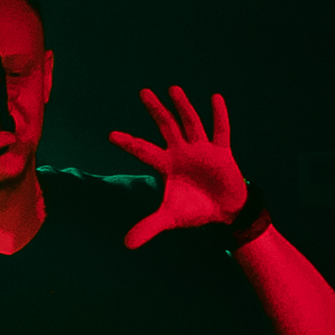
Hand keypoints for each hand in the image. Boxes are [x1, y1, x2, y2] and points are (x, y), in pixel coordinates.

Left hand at [108, 86, 249, 248]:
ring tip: (172, 89)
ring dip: (182, 107)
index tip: (110, 135)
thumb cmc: (194, 210)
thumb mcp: (170, 218)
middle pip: (165, 127)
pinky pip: (220, 130)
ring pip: (190, 123)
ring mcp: (201, 149)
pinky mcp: (222, 152)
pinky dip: (219, 115)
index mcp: (165, 165)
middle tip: (142, 92)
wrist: (225, 212)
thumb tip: (126, 245)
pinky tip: (215, 98)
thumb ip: (149, 227)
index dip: (128, 143)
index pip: (142, 151)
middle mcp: (181, 152)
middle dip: (155, 111)